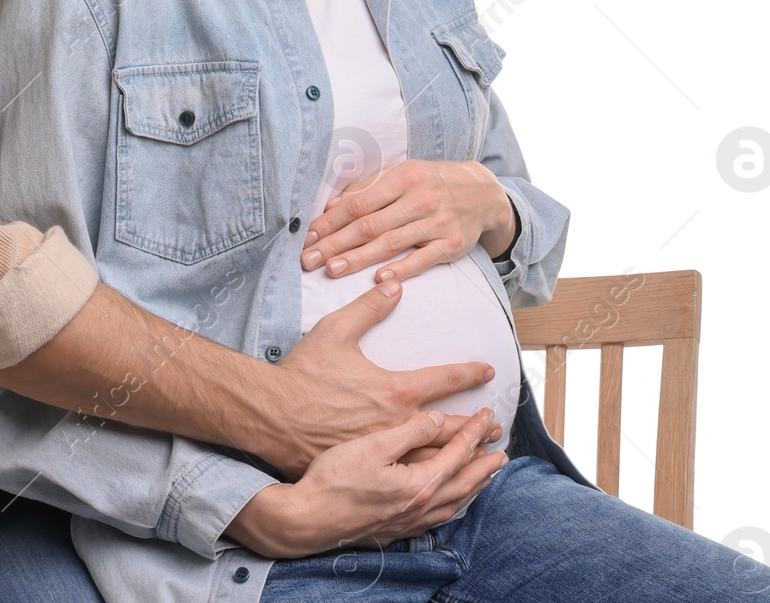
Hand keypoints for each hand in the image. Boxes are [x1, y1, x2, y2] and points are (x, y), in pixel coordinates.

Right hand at [225, 406, 508, 557]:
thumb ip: (409, 431)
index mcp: (418, 483)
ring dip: (474, 487)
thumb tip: (437, 418)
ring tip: (486, 476)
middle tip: (502, 449)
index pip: (457, 453)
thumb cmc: (333, 479)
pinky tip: (449, 503)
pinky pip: (439, 517)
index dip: (474, 432)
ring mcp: (408, 522)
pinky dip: (454, 505)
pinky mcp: (395, 530)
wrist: (306, 519)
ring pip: (454, 504)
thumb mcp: (371, 444)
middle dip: (484, 464)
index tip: (487, 415)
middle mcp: (420, 506)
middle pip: (463, 483)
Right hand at [262, 280, 497, 477]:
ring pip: (437, 460)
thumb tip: (393, 283)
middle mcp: (397, 424)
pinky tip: (444, 486)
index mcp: (394, 390)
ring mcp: (384, 454)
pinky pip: (413, 483)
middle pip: (451, 428)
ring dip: (464, 458)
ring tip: (482, 460)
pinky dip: (437, 483)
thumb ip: (368, 307)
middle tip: (497, 427)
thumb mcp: (334, 331)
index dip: (469, 373)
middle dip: (478, 427)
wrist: (272, 419)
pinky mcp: (369, 472)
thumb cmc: (302, 375)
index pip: (444, 380)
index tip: (488, 371)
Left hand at [301, 159, 514, 284]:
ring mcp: (436, 222)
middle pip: (369, 225)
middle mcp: (418, 199)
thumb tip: (332, 205)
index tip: (308, 236)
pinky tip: (380, 279)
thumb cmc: (431, 182)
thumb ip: (368, 188)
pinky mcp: (451, 244)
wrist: (483, 193)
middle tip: (309, 259)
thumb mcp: (402, 174)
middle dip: (335, 243)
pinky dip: (401, 269)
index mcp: (402, 178)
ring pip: (391, 243)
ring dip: (358, 258)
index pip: (358, 203)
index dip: (331, 221)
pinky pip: (423, 259)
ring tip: (332, 270)